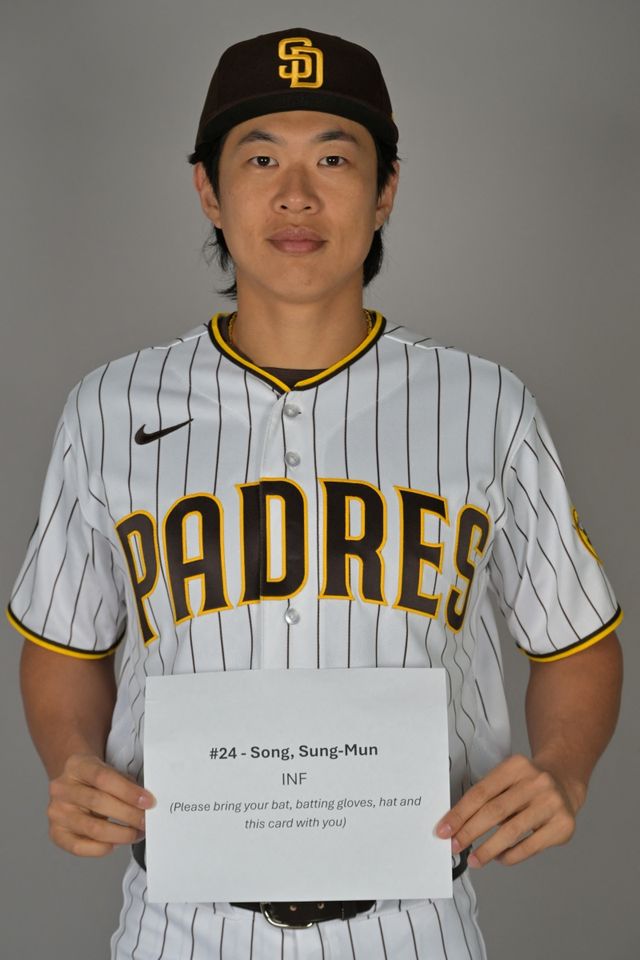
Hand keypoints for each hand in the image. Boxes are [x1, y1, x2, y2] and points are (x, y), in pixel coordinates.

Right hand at [48, 754, 154, 856]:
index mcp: (77, 765)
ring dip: (120, 834)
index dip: (128, 792)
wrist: (73, 784)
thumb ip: (125, 783)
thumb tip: (145, 803)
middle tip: (145, 821)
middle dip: (128, 815)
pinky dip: (101, 848)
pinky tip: (115, 843)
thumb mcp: (109, 770)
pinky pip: (79, 847)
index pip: (103, 778)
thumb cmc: (94, 779)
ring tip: (136, 834)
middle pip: (98, 803)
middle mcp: (62, 788)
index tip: (148, 802)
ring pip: (92, 828)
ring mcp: (56, 812)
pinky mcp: (56, 833)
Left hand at [436, 753, 582, 867]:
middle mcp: (536, 782)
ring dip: (488, 849)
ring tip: (474, 860)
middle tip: (454, 847)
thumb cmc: (526, 784)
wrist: (564, 781)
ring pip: (512, 831)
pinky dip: (510, 855)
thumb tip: (456, 826)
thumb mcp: (507, 779)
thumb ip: (486, 797)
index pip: (481, 792)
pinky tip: (499, 858)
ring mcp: (552, 803)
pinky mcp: (563, 825)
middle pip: (495, 811)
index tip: (444, 830)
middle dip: (470, 832)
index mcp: (515, 766)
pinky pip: (530, 846)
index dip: (460, 813)